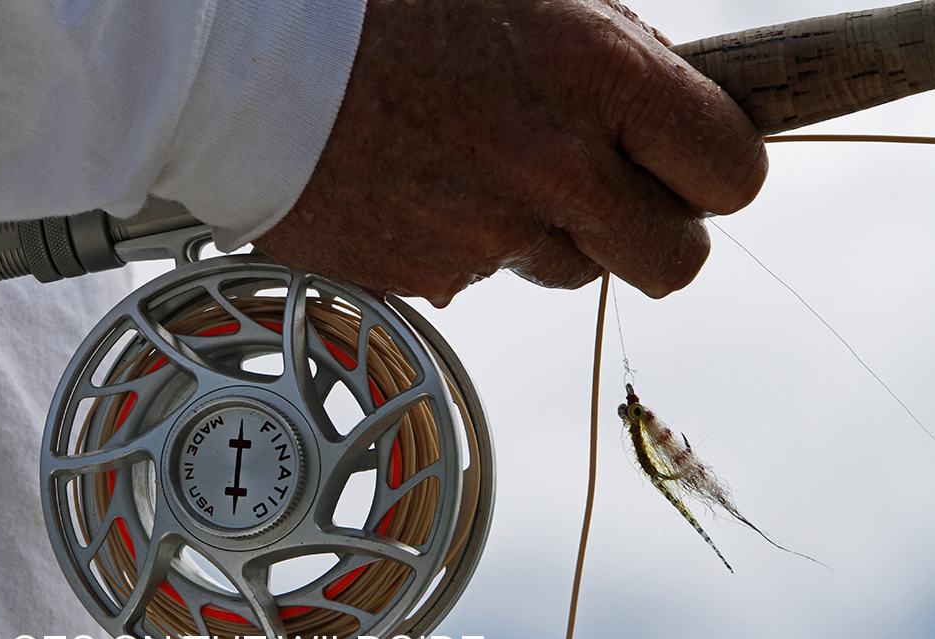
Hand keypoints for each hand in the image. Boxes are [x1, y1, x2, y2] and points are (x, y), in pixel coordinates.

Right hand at [254, 0, 766, 305]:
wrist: (243, 58)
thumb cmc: (374, 4)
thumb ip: (608, 42)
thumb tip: (669, 89)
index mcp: (593, 73)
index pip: (729, 169)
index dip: (722, 172)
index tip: (700, 165)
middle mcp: (552, 167)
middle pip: (673, 259)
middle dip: (660, 234)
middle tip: (623, 197)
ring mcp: (485, 233)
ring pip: (571, 272)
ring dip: (554, 233)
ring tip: (491, 170)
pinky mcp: (425, 276)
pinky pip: (479, 277)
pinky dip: (467, 243)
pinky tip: (425, 185)